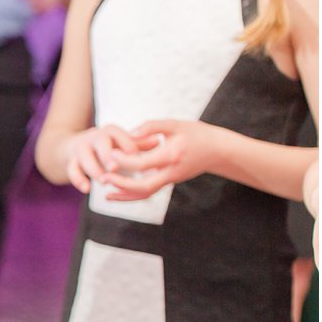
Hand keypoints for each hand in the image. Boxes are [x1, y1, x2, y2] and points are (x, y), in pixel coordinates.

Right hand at [59, 125, 157, 193]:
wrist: (78, 144)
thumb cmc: (109, 145)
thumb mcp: (123, 141)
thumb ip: (140, 143)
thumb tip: (158, 143)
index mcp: (111, 131)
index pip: (122, 138)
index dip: (130, 149)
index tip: (138, 160)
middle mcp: (95, 137)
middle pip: (100, 143)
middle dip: (107, 156)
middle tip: (115, 168)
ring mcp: (81, 149)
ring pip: (85, 158)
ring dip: (94, 170)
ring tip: (103, 182)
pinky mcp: (71, 160)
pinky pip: (72, 170)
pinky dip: (78, 180)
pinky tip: (87, 189)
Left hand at [100, 118, 225, 200]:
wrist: (217, 150)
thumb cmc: (196, 133)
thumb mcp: (174, 124)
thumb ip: (151, 127)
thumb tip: (128, 133)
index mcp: (171, 156)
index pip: (142, 164)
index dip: (124, 160)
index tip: (110, 153)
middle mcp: (171, 172)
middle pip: (143, 186)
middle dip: (122, 184)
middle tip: (104, 178)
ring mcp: (171, 180)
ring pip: (146, 194)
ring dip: (125, 196)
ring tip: (106, 195)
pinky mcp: (169, 182)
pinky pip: (149, 192)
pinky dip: (133, 195)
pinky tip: (118, 194)